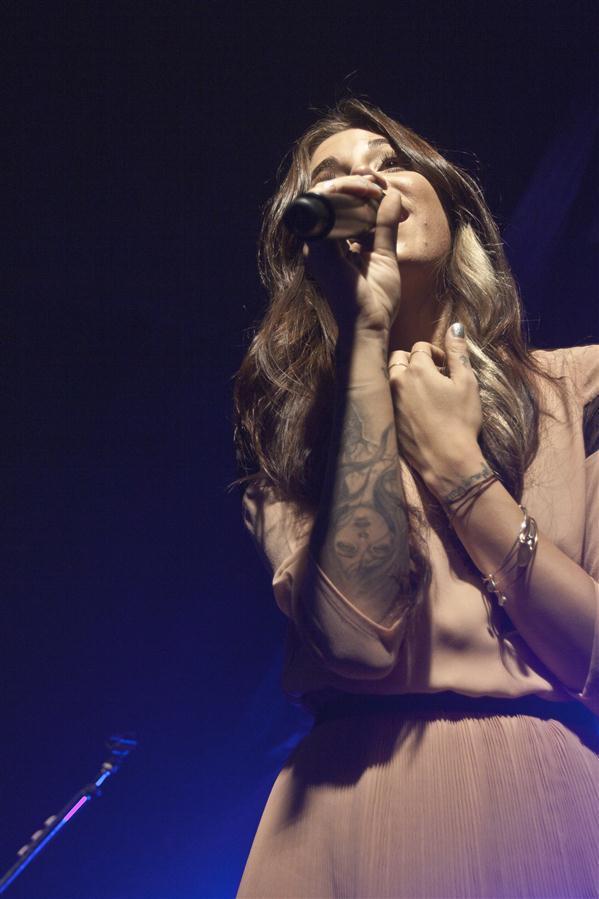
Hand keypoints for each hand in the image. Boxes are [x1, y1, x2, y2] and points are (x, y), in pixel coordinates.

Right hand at [302, 171, 403, 334]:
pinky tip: (370, 195)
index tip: (385, 191)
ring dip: (353, 186)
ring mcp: (316, 246)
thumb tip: (393, 196)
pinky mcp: (320, 248)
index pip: (338, 206)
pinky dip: (348, 195)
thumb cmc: (376, 300)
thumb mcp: (385, 255)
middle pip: (330, 196)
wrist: (370, 326)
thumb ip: (385, 225)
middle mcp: (319, 244)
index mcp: (331, 246)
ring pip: (325, 196)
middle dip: (357, 183)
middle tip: (382, 187)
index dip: (359, 190)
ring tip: (377, 190)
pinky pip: (327, 208)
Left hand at [388, 324, 483, 485]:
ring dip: (405, 378)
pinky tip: (418, 411)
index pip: (420, 346)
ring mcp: (389, 402)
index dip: (436, 353)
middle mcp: (397, 382)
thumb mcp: (467, 383)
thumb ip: (458, 353)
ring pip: (391, 378)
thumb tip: (454, 327)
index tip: (446, 366)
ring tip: (424, 391)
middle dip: (414, 361)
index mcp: (417, 369)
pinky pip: (390, 400)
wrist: (446, 460)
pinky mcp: (388, 420)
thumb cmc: (461, 421)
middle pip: (399, 358)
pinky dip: (400, 398)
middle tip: (433, 376)